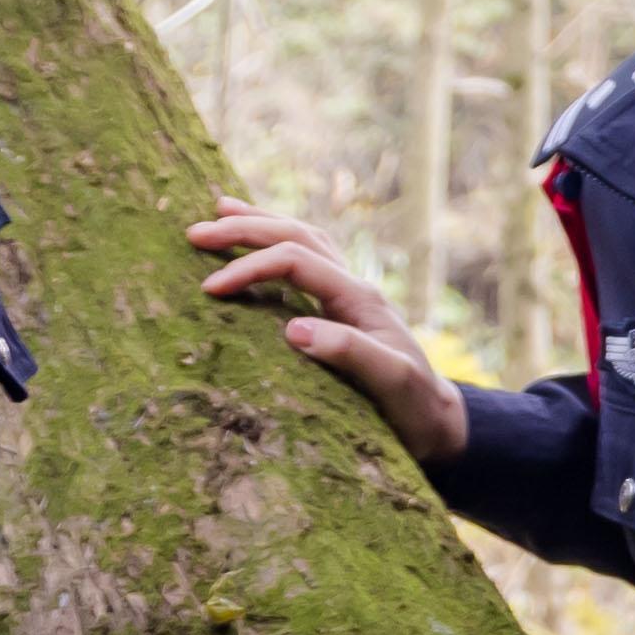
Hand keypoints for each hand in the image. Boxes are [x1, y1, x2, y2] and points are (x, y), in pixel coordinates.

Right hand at [191, 208, 471, 465]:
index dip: (250, 267)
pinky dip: (276, 245)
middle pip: (297, 236)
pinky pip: (306, 262)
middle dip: (246, 229)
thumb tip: (293, 329)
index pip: (296, 261)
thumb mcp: (390, 382)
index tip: (208, 288)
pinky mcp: (341, 310)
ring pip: (303, 239)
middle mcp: (354, 287)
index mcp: (360, 298)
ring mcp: (348, 296)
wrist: (438, 421)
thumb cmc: (414, 407)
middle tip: (196, 233)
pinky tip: (256, 245)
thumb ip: (349, 353)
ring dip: (261, 224)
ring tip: (220, 212)